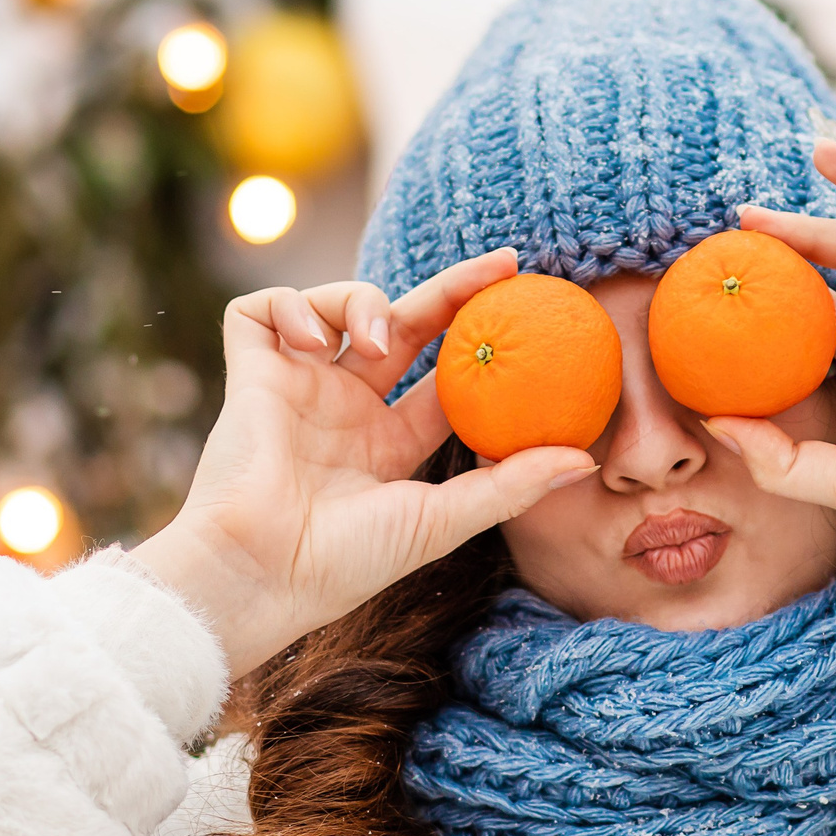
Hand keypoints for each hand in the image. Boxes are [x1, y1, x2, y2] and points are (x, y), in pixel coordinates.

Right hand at [131, 251, 595, 677]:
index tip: (528, 308)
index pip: (445, 377)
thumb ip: (510, 485)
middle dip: (452, 290)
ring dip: (363, 302)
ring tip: (379, 343)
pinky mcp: (250, 373)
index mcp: (388, 444)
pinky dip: (291, 305)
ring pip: (335, 305)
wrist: (261, 570)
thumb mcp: (441, 520)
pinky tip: (314, 341)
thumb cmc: (348, 561)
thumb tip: (585, 459)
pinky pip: (262, 309)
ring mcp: (297, 388)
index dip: (481, 341)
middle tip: (503, 265)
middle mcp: (346, 409)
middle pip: (404, 325)